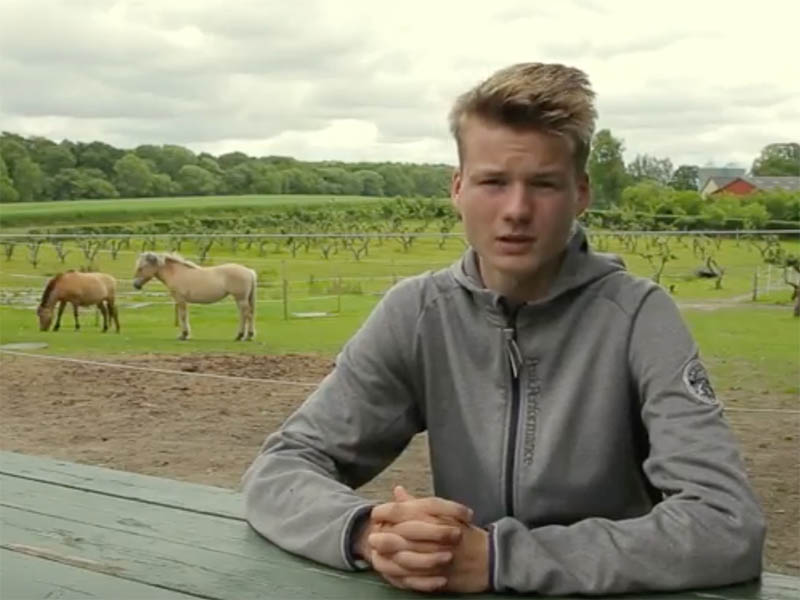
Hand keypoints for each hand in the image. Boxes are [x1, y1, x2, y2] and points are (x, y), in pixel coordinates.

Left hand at [368, 487, 489, 592]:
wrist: (491, 557)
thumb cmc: (465, 532)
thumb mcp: (444, 512)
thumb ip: (417, 503)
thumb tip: (397, 491)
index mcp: (436, 517)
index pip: (404, 511)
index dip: (386, 512)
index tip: (375, 514)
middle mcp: (435, 536)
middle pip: (402, 534)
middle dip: (384, 536)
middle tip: (371, 537)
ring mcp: (437, 558)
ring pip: (405, 558)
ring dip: (388, 557)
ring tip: (375, 556)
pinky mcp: (439, 577)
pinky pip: (415, 578)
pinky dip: (401, 576)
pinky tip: (391, 572)